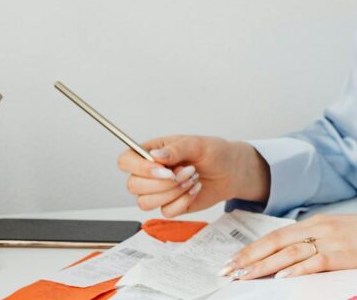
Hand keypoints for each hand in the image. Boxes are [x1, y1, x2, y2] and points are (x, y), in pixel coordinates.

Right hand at [117, 135, 269, 217]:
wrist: (231, 172)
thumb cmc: (214, 153)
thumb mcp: (197, 144)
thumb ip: (176, 149)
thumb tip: (155, 157)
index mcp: (151, 152)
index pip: (126, 161)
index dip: (139, 168)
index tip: (164, 170)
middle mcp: (150, 172)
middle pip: (133, 186)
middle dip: (163, 183)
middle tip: (187, 171)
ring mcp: (159, 191)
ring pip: (145, 202)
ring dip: (172, 193)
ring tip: (192, 179)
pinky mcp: (170, 205)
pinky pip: (165, 212)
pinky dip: (182, 203)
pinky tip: (194, 190)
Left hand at [221, 212, 356, 279]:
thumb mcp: (340, 232)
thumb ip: (315, 240)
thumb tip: (289, 258)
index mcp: (316, 222)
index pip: (275, 236)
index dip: (252, 250)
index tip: (232, 263)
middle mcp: (320, 228)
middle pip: (276, 244)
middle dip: (249, 260)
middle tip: (228, 273)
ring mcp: (333, 241)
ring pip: (290, 254)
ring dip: (264, 267)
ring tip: (244, 278)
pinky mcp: (346, 256)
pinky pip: (316, 263)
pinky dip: (297, 272)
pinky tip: (281, 280)